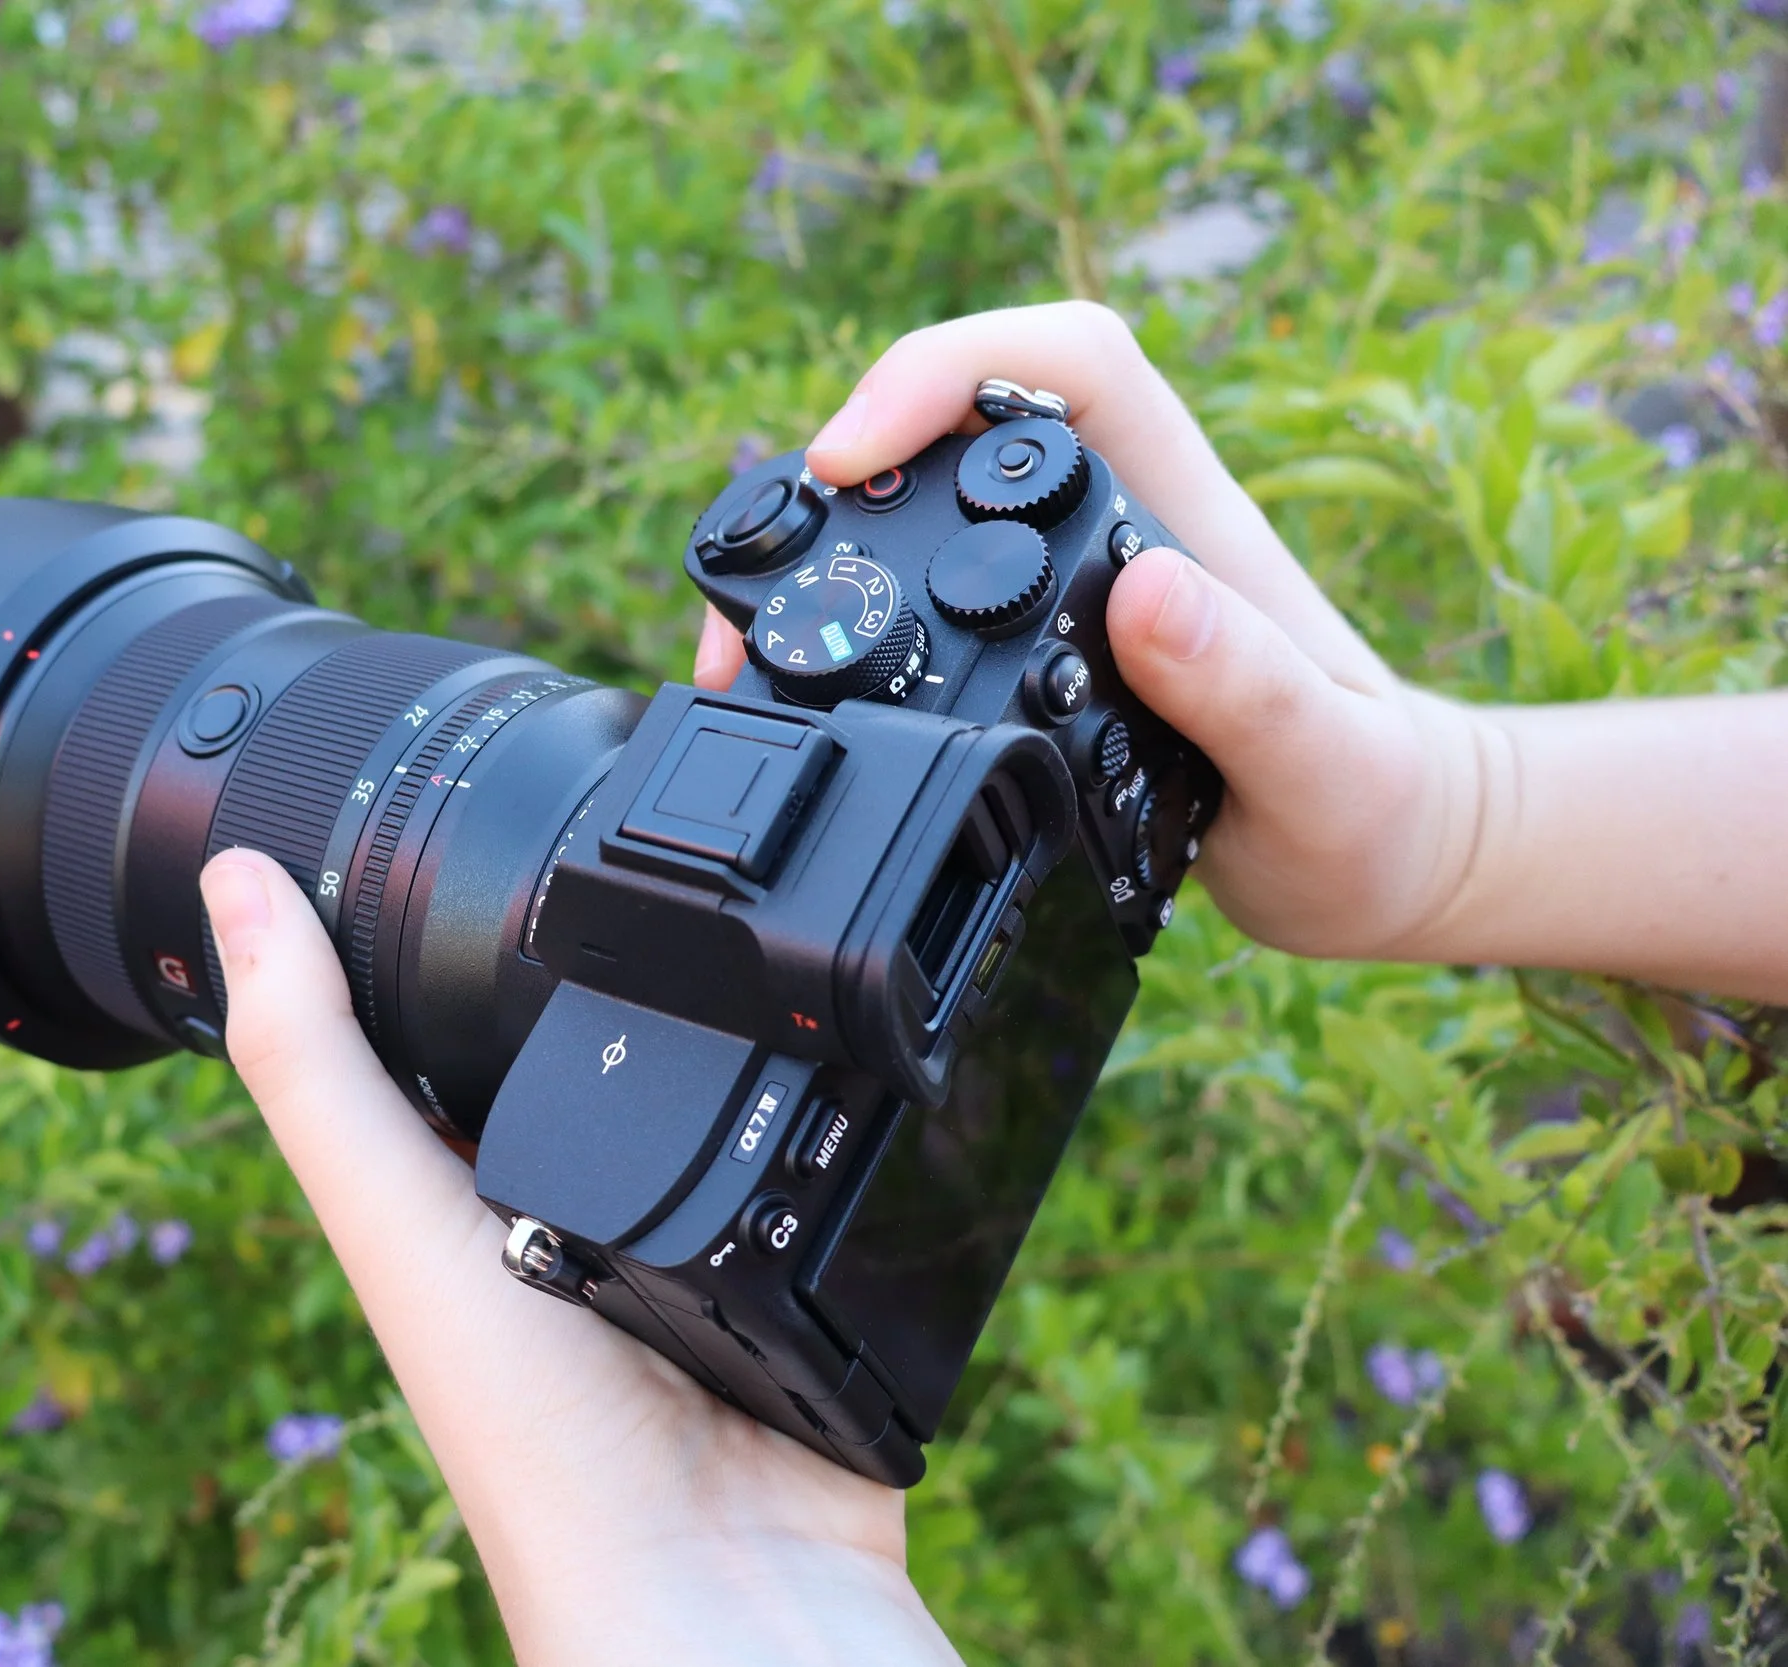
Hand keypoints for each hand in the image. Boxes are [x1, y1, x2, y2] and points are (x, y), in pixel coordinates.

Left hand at [199, 850, 964, 1666]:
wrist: (723, 1577)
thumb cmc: (534, 1436)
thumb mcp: (399, 1220)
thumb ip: (319, 1066)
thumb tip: (232, 882)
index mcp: (464, 1183)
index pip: (435, 1011)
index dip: (432, 903)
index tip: (449, 779)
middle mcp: (574, 1196)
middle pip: (584, 1025)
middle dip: (606, 927)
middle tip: (632, 780)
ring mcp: (697, 1225)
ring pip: (709, 1067)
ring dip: (735, 993)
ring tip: (749, 868)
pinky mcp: (808, 1254)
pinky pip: (821, 1134)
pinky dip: (835, 1078)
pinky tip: (855, 1010)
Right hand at [700, 302, 1787, 1000]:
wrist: (1376, 864)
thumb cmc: (1369, 812)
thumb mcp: (1325, 769)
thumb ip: (1250, 685)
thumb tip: (1147, 593)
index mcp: (1178, 510)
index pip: (1060, 360)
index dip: (941, 371)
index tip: (851, 457)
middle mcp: (1109, 525)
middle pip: (948, 422)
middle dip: (832, 470)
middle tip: (752, 592)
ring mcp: (1061, 584)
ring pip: (912, 510)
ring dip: (813, 553)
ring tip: (736, 651)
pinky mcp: (1028, 648)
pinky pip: (913, 596)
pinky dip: (838, 624)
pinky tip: (794, 693)